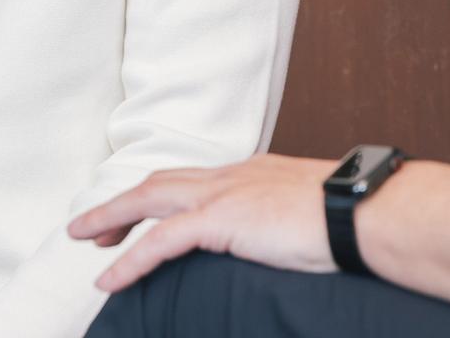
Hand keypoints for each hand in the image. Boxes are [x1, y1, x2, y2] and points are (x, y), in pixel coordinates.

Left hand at [66, 154, 335, 291]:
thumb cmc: (353, 218)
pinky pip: (160, 240)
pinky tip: (109, 278)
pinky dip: (130, 259)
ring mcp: (225, 193)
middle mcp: (233, 174)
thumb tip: (288, 237)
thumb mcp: (312, 212)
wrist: (366, 212)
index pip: (194, 178)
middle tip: (95, 228)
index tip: (141, 213)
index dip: (161, 194)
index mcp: (253, 172)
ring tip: (83, 239)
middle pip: (161, 180)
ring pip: (149, 199)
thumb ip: (287, 219)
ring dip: (111, 218)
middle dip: (123, 203)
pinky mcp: (222, 219)